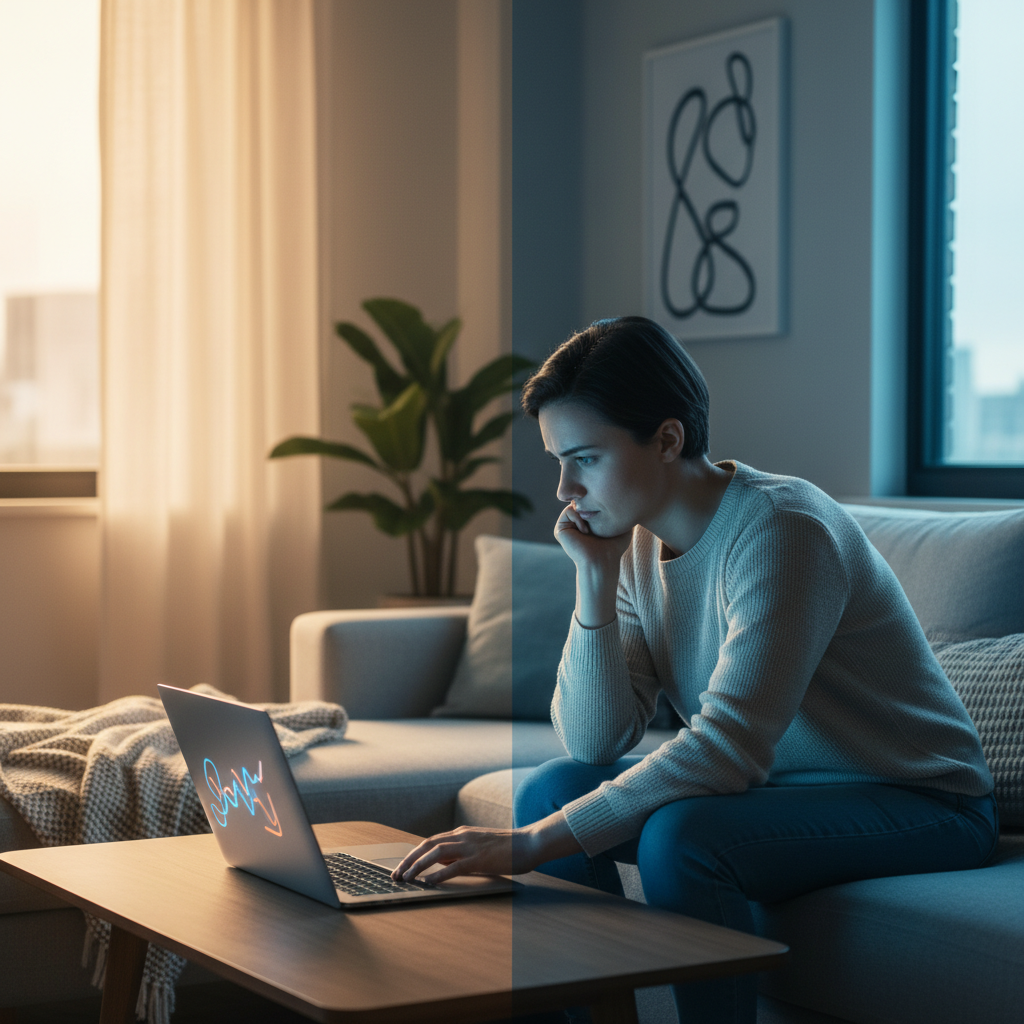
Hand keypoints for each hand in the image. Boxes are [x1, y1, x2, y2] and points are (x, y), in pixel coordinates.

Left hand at [391, 811, 580, 883]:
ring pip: (436, 853)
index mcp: (461, 833)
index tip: (401, 868)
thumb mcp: (479, 847)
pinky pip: (455, 866)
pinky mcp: (480, 859)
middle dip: (409, 860)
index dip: (413, 854)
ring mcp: (471, 846)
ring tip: (406, 879)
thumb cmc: (507, 848)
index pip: (430, 842)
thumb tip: (441, 864)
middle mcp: (462, 836)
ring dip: (418, 866)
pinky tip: (429, 882)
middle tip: (395, 875)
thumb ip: (461, 852)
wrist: (530, 842)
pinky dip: (439, 874)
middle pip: (427, 845)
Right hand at [554, 504, 631, 627]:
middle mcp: (576, 524)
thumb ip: (621, 513)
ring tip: (591, 528)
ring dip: (585, 513)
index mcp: (587, 523)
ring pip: (575, 505)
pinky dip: (578, 518)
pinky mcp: (560, 529)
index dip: (598, 503)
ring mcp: (567, 526)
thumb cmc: (613, 548)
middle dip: (590, 505)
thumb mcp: (621, 526)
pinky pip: (568, 511)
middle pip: (582, 502)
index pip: (591, 502)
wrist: (602, 561)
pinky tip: (584, 531)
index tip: (605, 513)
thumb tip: (627, 501)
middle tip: (598, 518)